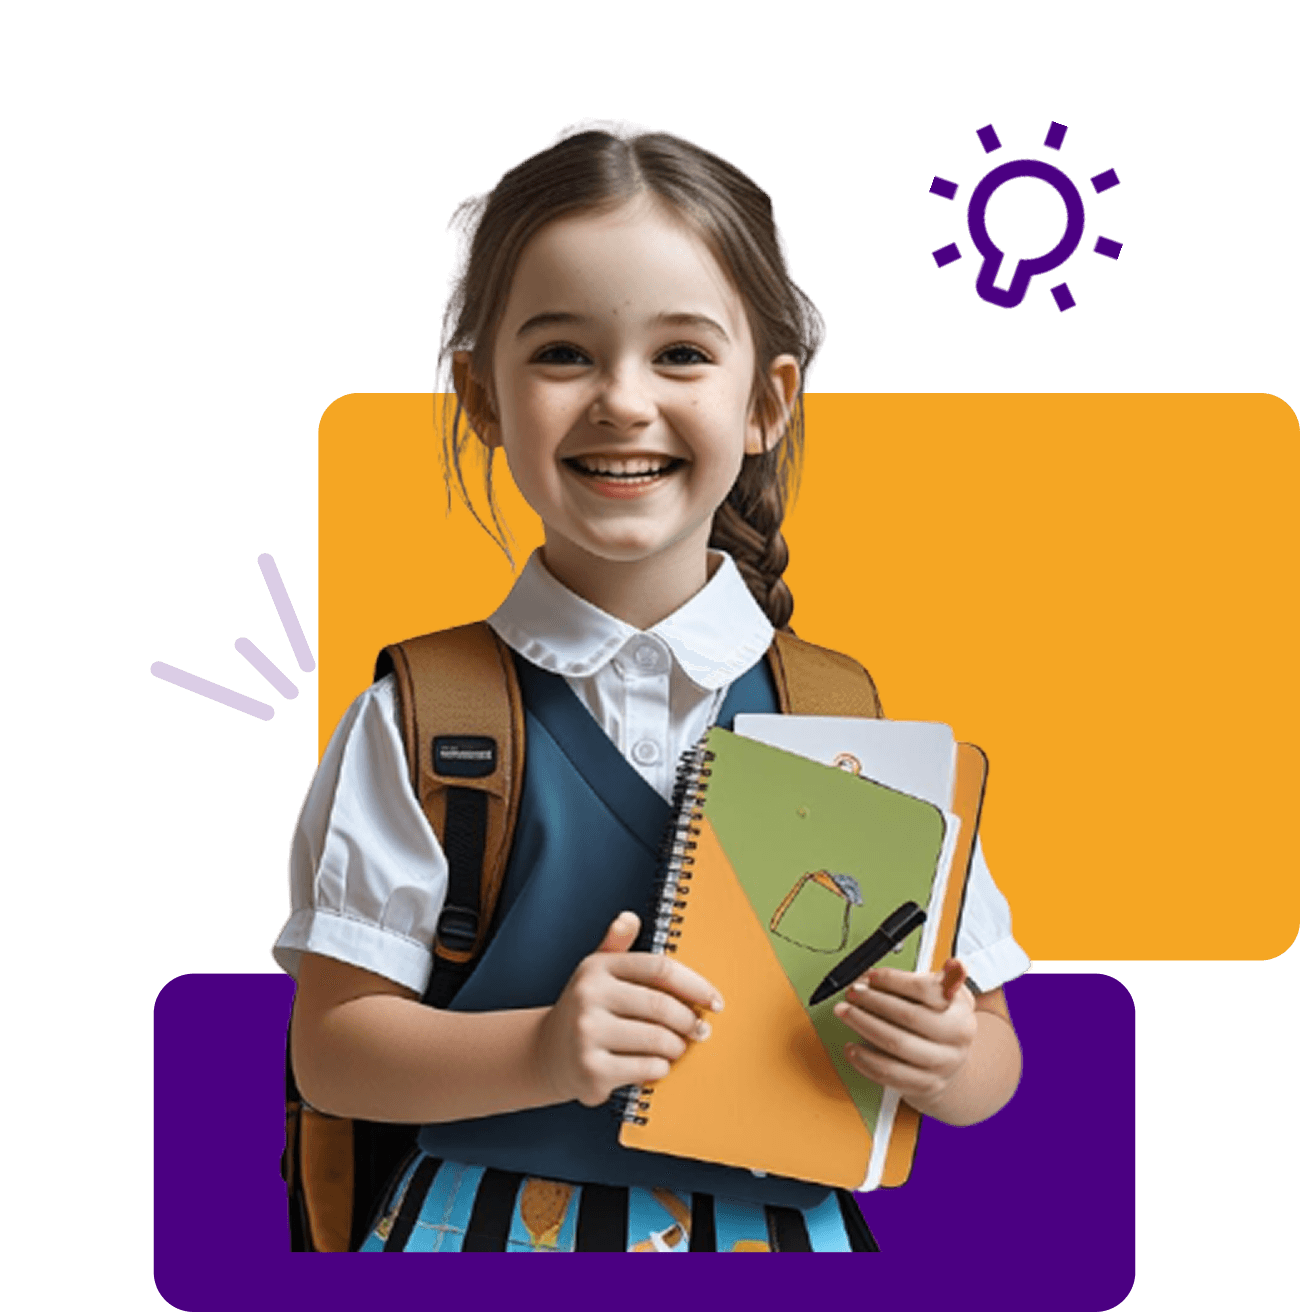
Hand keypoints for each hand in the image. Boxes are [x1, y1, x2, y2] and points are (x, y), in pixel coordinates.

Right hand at [533, 911, 723, 1107]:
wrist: (547, 1054)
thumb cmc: (586, 1009)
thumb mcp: (596, 972)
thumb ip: (616, 945)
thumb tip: (629, 917)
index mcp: (597, 967)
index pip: (659, 968)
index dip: (695, 985)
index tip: (715, 1001)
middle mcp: (589, 995)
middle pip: (661, 1006)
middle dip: (689, 1021)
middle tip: (700, 1031)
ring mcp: (588, 1032)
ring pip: (658, 1039)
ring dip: (677, 1047)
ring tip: (678, 1048)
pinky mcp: (591, 1069)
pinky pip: (646, 1068)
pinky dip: (661, 1068)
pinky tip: (657, 1065)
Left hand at [833, 960, 977, 1114]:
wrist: (951, 1064)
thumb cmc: (941, 1023)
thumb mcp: (945, 996)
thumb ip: (936, 980)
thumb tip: (953, 965)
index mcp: (960, 1012)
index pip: (926, 990)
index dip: (894, 980)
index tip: (871, 976)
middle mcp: (955, 1040)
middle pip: (908, 1016)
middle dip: (873, 1001)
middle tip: (852, 992)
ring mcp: (941, 1065)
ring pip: (896, 1044)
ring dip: (863, 1026)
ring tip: (845, 1013)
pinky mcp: (924, 1085)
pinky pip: (889, 1074)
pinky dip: (865, 1060)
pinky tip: (852, 1048)